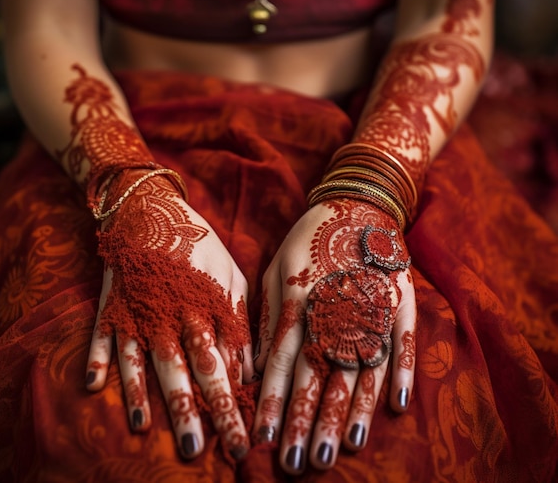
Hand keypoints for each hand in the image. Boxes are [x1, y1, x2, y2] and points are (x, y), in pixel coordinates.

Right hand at [84, 171, 254, 460]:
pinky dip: (95, 357)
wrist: (152, 205)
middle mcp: (170, 311)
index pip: (219, 364)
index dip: (230, 404)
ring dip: (140, 394)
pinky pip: (100, 333)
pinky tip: (91, 387)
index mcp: (204, 305)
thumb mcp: (230, 274)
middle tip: (194, 451)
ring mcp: (136, 306)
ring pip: (139, 356)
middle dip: (190, 411)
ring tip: (142, 428)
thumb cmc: (198, 242)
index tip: (239, 441)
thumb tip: (248, 371)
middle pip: (182, 367)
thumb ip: (238, 320)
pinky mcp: (109, 301)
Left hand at [253, 199, 415, 474]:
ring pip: (361, 369)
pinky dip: (401, 374)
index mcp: (298, 302)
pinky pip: (402, 343)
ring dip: (353, 412)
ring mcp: (370, 307)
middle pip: (321, 376)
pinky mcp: (399, 302)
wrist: (354, 203)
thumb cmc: (307, 240)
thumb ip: (269, 315)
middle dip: (310, 422)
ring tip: (345, 449)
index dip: (272, 404)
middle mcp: (333, 310)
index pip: (281, 364)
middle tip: (301, 464)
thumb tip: (258, 364)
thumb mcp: (275, 268)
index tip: (264, 441)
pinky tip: (398, 408)